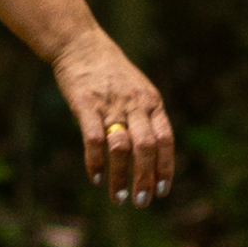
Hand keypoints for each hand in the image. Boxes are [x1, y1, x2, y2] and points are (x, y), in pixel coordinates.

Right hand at [54, 27, 176, 204]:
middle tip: (141, 202)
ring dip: (121, 176)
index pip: (166, 139)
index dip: (166, 167)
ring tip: (118, 197)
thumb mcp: (138, 90)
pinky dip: (96, 162)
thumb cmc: (111, 72)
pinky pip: (94, 138)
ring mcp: (111, 104)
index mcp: (151, 102)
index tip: (163, 191)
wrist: (82, 44)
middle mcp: (135, 104)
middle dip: (146, 178)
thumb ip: (145, 118)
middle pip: (147, 147)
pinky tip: (96, 178)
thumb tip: (151, 155)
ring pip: (122, 146)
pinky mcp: (86, 104)